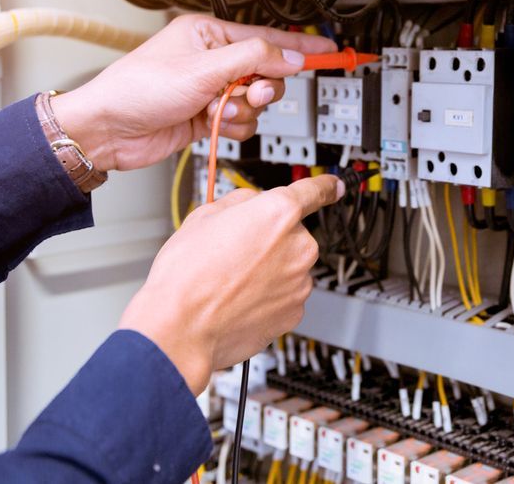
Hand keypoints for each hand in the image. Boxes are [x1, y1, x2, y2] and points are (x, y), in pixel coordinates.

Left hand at [50, 15, 335, 171]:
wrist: (109, 130)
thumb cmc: (138, 89)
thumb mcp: (202, 68)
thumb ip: (253, 59)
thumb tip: (290, 55)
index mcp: (210, 34)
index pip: (267, 37)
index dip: (300, 45)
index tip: (330, 50)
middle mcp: (213, 61)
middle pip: (267, 73)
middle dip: (260, 90)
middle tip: (247, 94)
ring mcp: (211, 91)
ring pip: (256, 103)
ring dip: (241, 113)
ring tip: (215, 113)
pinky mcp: (207, 117)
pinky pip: (241, 123)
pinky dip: (231, 129)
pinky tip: (210, 127)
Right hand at [118, 175, 343, 393]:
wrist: (181, 328)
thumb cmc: (187, 275)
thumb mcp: (205, 215)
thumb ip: (241, 201)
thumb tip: (252, 204)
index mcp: (279, 213)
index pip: (314, 190)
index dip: (325, 186)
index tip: (332, 186)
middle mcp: (298, 246)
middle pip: (292, 234)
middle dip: (270, 239)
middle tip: (235, 251)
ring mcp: (299, 282)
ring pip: (289, 266)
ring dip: (269, 270)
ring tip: (231, 280)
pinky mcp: (294, 313)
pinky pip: (285, 295)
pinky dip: (268, 296)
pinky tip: (239, 299)